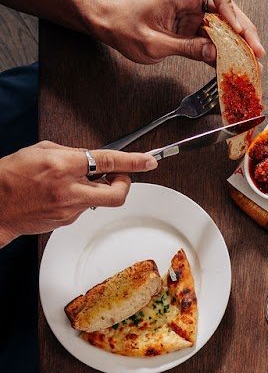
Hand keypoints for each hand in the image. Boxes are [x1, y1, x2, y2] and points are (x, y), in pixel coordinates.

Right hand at [0, 143, 156, 245]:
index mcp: (63, 166)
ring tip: (75, 181)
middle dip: (125, 184)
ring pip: (99, 201)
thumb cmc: (11, 175)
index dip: (133, 162)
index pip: (108, 162)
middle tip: (121, 177)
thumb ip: (71, 154)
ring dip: (96, 190)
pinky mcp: (67, 221)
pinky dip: (79, 199)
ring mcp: (70, 210)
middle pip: (117, 194)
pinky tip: (61, 194)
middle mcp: (69, 190)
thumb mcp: (41, 151)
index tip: (148, 161)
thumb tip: (92, 159)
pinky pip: (83, 208)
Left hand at [99, 0, 264, 64]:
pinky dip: (226, 56)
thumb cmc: (125, 26)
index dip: (228, 10)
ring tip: (253, 63)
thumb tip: (213, 53)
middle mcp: (190, 2)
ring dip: (240, 47)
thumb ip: (186, 48)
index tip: (234, 28)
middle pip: (225, 13)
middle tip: (257, 51)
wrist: (111, 27)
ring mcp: (193, 18)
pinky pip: (214, 43)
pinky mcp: (192, 33)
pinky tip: (237, 66)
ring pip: (224, 29)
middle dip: (244, 32)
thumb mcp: (155, 42)